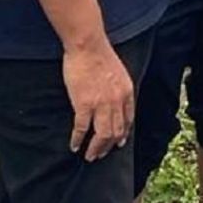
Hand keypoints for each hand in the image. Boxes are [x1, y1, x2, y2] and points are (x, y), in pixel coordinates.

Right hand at [63, 39, 134, 160]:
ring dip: (96, 148)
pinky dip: (78, 140)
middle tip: (100, 154)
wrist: (88, 46)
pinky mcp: (84, 105)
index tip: (118, 142)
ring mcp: (101, 104)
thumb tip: (115, 100)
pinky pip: (82, 128)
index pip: (128, 119)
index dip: (123, 133)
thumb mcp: (119, 73)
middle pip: (116, 131)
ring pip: (102, 135)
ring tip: (89, 156)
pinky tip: (74, 145)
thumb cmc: (100, 56)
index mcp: (127, 92)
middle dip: (108, 146)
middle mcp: (117, 101)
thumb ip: (119, 89)